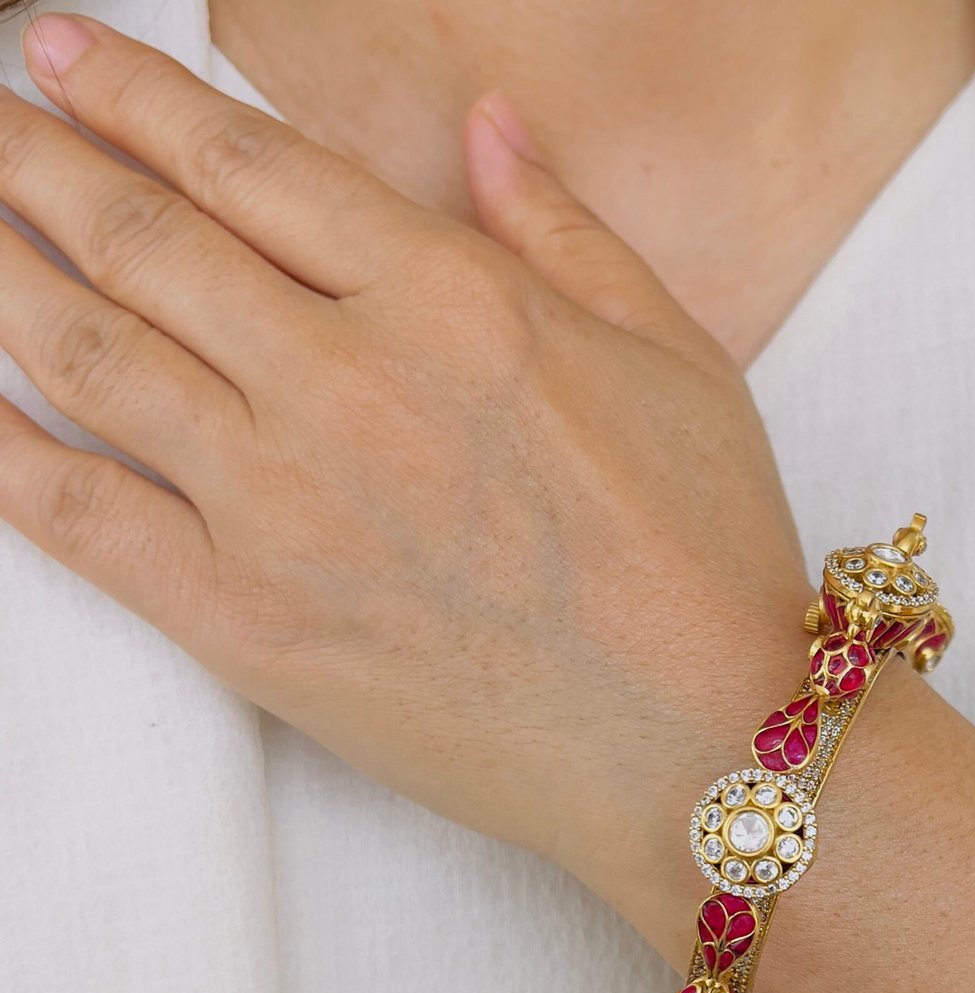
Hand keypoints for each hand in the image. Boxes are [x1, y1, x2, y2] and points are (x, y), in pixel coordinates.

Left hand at [1, 14, 974, 992]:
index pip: (250, 165)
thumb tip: (486, 127)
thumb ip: (567, 234)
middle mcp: (346, 384)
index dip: (137, 96)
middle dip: (32, 159)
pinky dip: (6, 454)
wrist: (700, 744)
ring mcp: (282, 509)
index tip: (60, 55)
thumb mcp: (677, 363)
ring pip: (86, 356)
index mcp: (452, 302)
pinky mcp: (248, 626)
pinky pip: (83, 522)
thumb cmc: (706, 558)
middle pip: (140, 239)